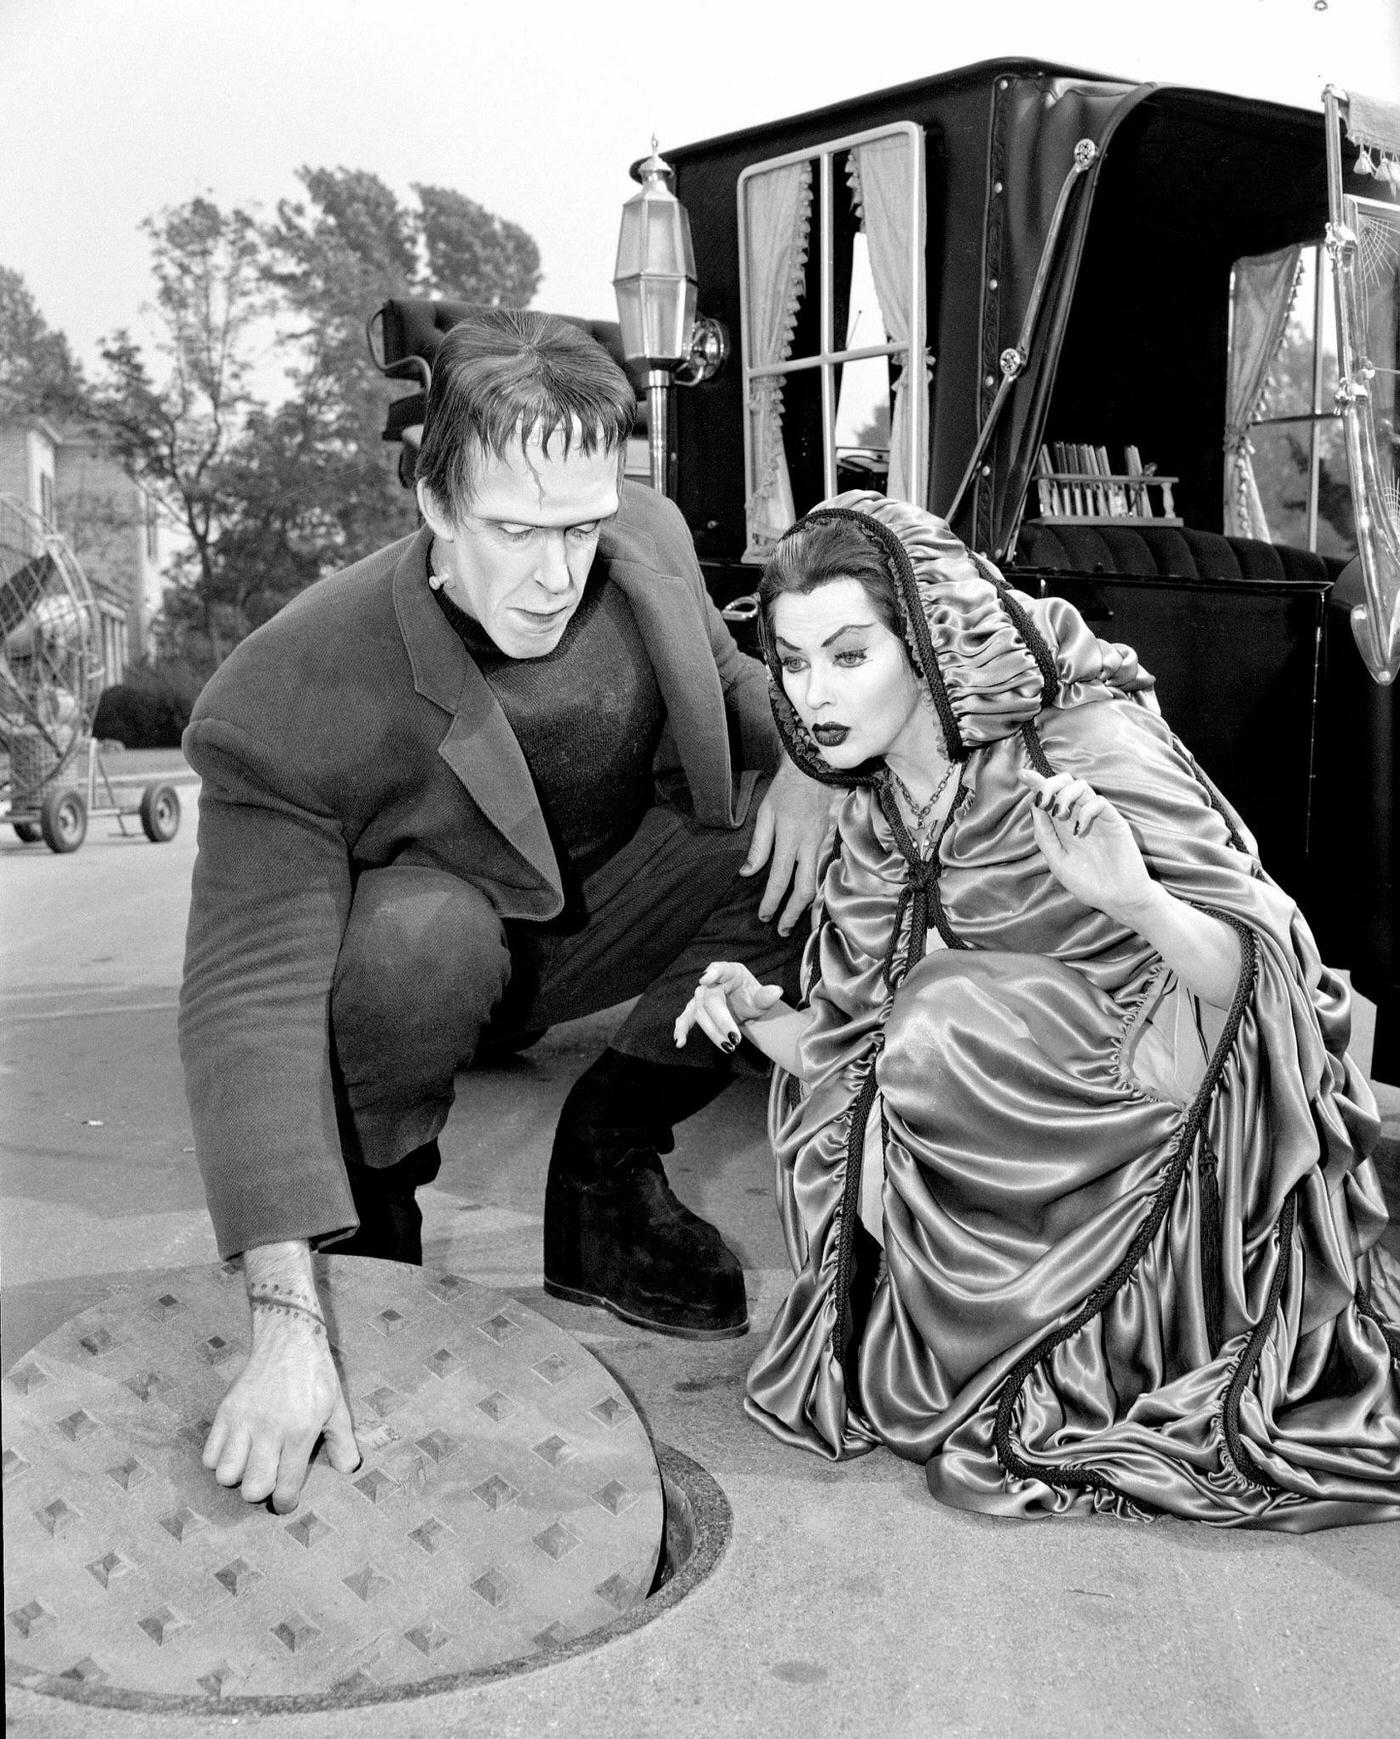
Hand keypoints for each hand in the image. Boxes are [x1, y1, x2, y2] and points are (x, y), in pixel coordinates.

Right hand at [202, 1309, 359, 1513]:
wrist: (289, 1338)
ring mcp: (244, 1420)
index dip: (285, 1504)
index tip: (286, 1503)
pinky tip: (234, 1450)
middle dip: (261, 1492)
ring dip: (237, 1477)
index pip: (285, 1486)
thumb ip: (343, 1442)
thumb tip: (348, 1471)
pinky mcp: (226, 1410)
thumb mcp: (337, 1407)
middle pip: (252, 1488)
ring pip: (226, 1475)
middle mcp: (269, 1429)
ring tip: (249, 1464)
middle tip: (268, 1479)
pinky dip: (218, 1460)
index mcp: (300, 1431)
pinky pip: (209, 1454)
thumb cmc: (315, 1375)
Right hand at [674, 961, 784, 1052]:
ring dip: (712, 1031)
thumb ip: (766, 996)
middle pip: (710, 1000)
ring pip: (699, 1013)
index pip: (720, 969)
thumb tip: (776, 991)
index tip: (705, 979)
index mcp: (730, 972)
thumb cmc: (753, 998)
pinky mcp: (696, 1010)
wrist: (746, 1008)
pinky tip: (679, 1041)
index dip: (712, 973)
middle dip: (721, 1021)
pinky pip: (686, 1018)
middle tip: (735, 1040)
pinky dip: (681, 1029)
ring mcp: (702, 997)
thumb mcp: (762, 997)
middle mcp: (712, 982)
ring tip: (728, 1047)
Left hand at [740, 755, 837, 935]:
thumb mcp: (765, 814)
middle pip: (804, 890)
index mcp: (790, 840)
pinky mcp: (826, 843)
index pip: (780, 880)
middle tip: (782, 930)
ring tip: (793, 921)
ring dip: (804, 907)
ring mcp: (821, 846)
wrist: (815, 771)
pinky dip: (813, 891)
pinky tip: (804, 901)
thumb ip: (758, 846)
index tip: (763, 915)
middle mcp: (809, 847)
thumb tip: (748, 872)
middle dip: (793, 914)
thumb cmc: (786, 790)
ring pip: (816, 884)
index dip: (771, 902)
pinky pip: (820, 873)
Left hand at [1018, 768, 1153, 921]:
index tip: (1022, 774)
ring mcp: (1097, 818)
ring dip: (1065, 795)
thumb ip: (1045, 836)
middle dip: (1049, 784)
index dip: (1036, 783)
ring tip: (1060, 814)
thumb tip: (1035, 808)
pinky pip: (1099, 802)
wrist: (1117, 898)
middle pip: (1064, 784)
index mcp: (1063, 826)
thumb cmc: (1088, 882)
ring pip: (1081, 787)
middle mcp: (1078, 817)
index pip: (1049, 797)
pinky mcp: (1114, 821)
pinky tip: (1080, 829)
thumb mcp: (1057, 861)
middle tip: (1043, 801)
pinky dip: (1085, 810)